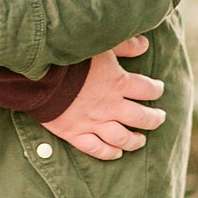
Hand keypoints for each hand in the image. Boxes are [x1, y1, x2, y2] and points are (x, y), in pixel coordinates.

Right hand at [41, 35, 164, 161]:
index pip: (147, 89)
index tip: (158, 88)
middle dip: (153, 119)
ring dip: (134, 141)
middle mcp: (111, 106)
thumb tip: (144, 44)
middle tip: (158, 118)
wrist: (38, 76)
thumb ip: (123, 45)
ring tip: (140, 140)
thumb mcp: (99, 44)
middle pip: (141, 117)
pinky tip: (116, 153)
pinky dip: (108, 153)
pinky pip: (96, 149)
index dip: (156, 89)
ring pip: (122, 137)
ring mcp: (93, 122)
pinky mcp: (75, 133)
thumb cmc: (68, 56)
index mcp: (118, 82)